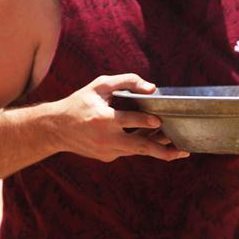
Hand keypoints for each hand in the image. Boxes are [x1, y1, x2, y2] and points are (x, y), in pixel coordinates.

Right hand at [50, 74, 189, 162]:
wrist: (57, 129)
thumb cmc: (80, 103)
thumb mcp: (99, 86)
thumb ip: (126, 82)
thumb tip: (151, 87)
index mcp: (103, 119)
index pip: (128, 121)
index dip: (145, 122)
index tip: (159, 122)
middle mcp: (106, 138)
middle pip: (139, 146)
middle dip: (161, 149)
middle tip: (181, 150)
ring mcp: (107, 151)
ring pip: (137, 151)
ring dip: (157, 150)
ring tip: (177, 151)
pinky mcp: (108, 157)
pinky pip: (128, 151)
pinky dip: (141, 146)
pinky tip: (156, 142)